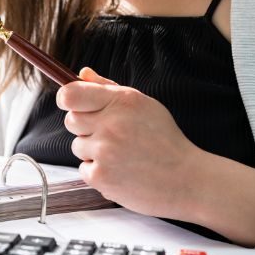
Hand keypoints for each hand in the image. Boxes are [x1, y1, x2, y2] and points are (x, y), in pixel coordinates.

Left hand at [56, 67, 200, 218]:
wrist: (187, 181)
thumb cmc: (164, 141)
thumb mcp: (143, 106)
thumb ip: (108, 88)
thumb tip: (81, 74)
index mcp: (122, 102)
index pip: (70, 94)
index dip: (66, 98)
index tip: (72, 104)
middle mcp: (111, 124)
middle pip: (71, 121)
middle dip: (86, 127)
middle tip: (112, 135)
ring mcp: (105, 151)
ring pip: (78, 146)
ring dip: (93, 151)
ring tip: (123, 155)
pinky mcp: (101, 176)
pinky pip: (83, 169)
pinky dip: (98, 172)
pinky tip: (121, 171)